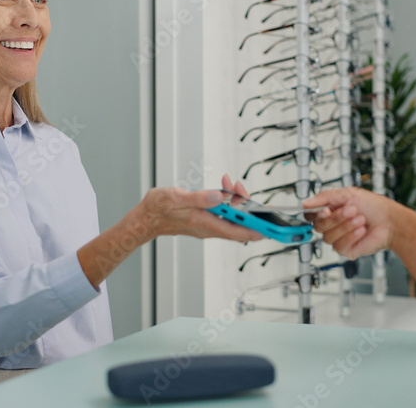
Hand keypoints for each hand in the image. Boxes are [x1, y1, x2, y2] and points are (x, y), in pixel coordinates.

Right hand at [134, 176, 261, 242]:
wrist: (145, 219)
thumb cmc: (158, 209)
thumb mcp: (176, 197)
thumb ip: (200, 198)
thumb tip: (220, 197)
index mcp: (205, 223)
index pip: (238, 232)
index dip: (257, 230)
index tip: (270, 225)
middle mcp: (209, 228)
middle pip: (239, 224)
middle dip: (247, 206)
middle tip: (240, 187)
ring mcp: (208, 225)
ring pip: (232, 218)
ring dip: (236, 201)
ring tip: (230, 183)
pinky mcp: (205, 220)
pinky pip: (223, 214)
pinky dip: (227, 201)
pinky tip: (223, 188)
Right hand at [303, 187, 401, 258]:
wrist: (391, 221)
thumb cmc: (374, 206)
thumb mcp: (347, 194)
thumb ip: (324, 197)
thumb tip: (305, 203)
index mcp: (331, 210)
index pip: (311, 215)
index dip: (316, 213)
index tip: (327, 209)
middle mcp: (333, 225)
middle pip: (318, 226)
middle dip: (336, 218)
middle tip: (352, 210)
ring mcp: (339, 238)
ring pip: (328, 237)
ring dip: (346, 226)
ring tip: (361, 219)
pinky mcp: (347, 250)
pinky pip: (338, 246)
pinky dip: (351, 237)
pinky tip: (361, 231)